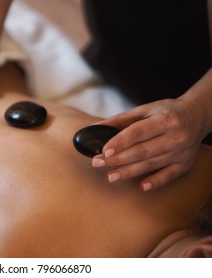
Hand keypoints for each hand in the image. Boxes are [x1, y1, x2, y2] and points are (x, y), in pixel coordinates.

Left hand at [92, 98, 206, 190]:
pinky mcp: (185, 164)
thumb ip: (121, 119)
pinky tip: (142, 187)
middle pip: (142, 151)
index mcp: (165, 119)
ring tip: (110, 176)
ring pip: (151, 164)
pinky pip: (169, 175)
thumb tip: (96, 126)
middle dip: (117, 159)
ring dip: (128, 172)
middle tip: (98, 163)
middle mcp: (176, 136)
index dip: (120, 142)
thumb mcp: (146, 109)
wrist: (198, 116)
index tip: (104, 151)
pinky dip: (156, 181)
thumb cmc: (167, 111)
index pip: (138, 132)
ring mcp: (181, 152)